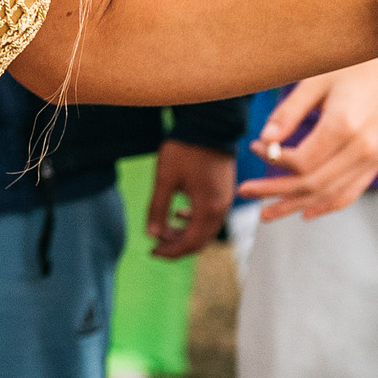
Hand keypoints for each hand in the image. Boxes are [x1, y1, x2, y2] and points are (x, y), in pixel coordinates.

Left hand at [145, 138, 234, 257]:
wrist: (210, 124)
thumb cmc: (186, 149)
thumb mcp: (165, 177)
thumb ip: (158, 207)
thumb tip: (151, 234)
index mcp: (208, 208)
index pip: (191, 243)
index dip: (171, 251)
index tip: (151, 252)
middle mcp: (221, 208)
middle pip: (200, 240)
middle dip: (176, 245)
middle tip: (154, 244)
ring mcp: (225, 200)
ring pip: (205, 229)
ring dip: (184, 233)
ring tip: (162, 228)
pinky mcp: (224, 191)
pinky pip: (210, 216)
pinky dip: (193, 221)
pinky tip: (178, 213)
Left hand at [240, 53, 377, 220]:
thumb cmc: (352, 67)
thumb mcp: (316, 81)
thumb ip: (289, 112)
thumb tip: (263, 138)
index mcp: (343, 126)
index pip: (301, 161)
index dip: (272, 158)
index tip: (254, 145)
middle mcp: (362, 148)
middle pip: (312, 184)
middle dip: (275, 191)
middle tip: (245, 192)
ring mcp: (374, 158)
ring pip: (330, 194)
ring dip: (296, 205)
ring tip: (268, 214)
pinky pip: (351, 192)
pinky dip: (327, 205)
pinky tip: (306, 212)